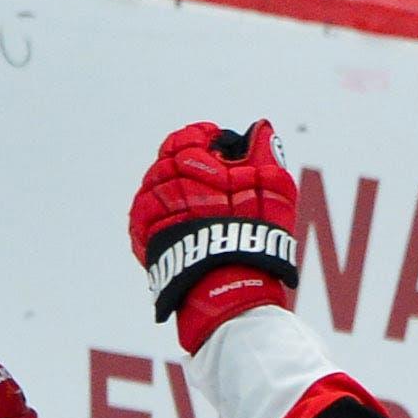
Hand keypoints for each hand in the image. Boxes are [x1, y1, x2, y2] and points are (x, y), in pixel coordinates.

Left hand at [133, 119, 300, 353]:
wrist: (227, 287)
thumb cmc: (251, 233)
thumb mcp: (272, 184)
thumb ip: (264, 151)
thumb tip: (259, 130)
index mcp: (188, 161)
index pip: (190, 137)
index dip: (206, 139)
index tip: (219, 147)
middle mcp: (162, 181)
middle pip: (170, 162)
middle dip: (191, 167)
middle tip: (214, 182)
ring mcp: (149, 211)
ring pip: (158, 190)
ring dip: (177, 192)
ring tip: (201, 208)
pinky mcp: (145, 239)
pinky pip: (149, 219)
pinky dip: (166, 217)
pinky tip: (185, 227)